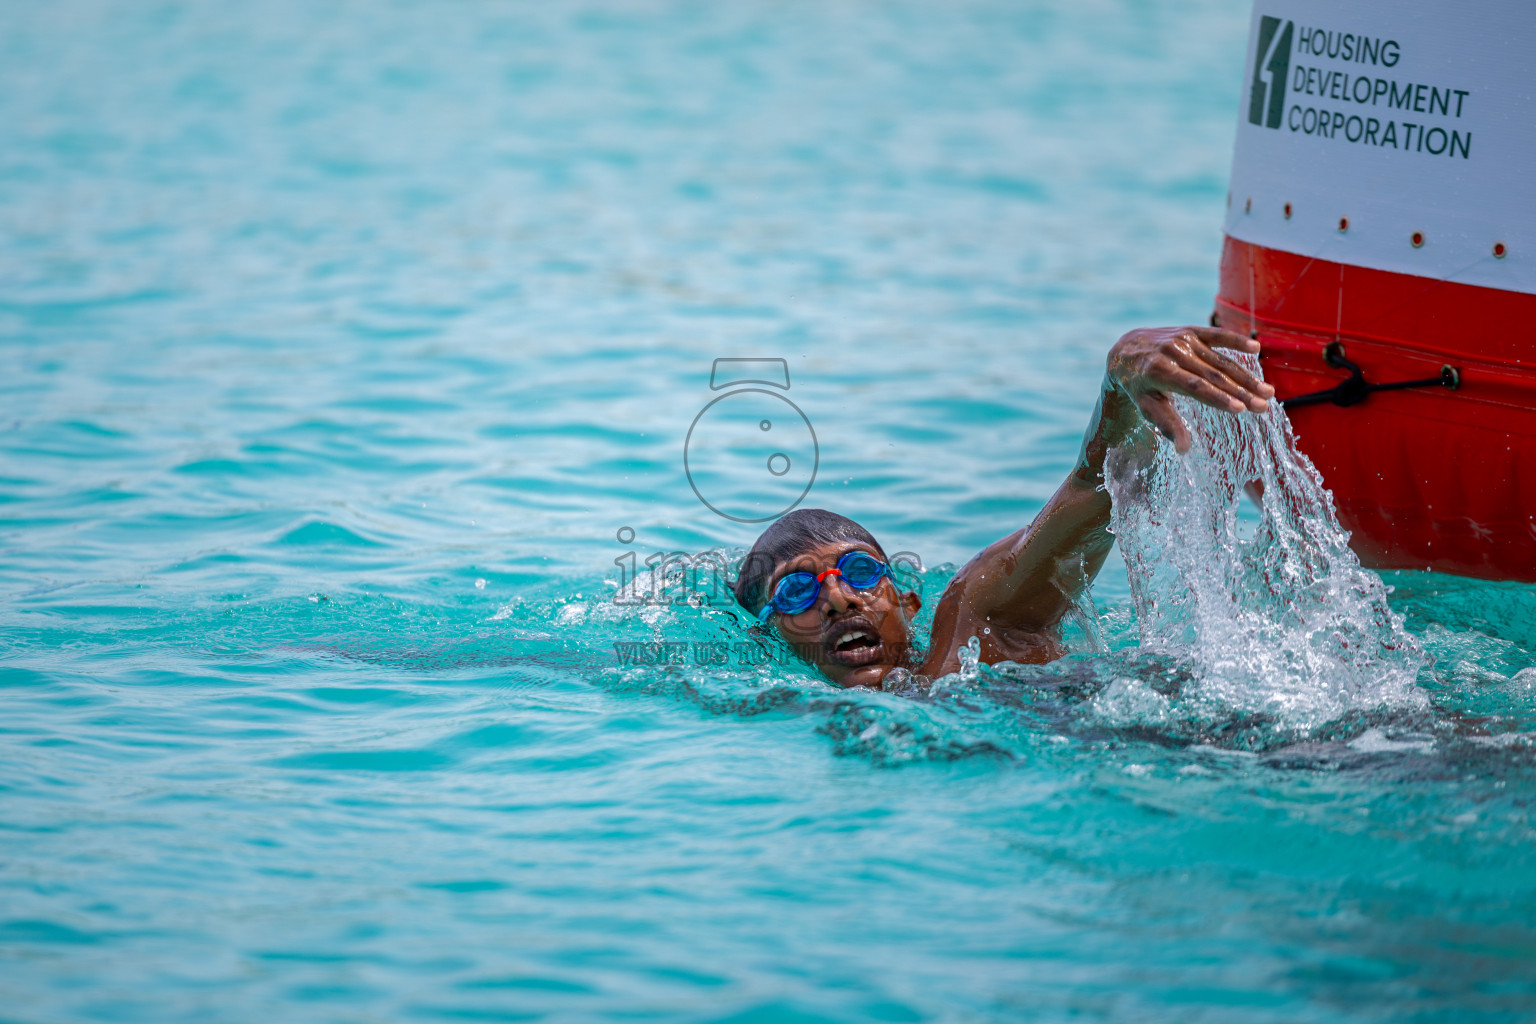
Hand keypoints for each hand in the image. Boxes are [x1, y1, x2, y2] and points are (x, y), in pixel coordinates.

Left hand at [1106, 326, 1274, 452]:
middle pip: (1212, 375)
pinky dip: (1235, 340)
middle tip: (1263, 406)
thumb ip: (1166, 424)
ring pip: (1219, 360)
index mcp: (1159, 372)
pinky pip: (1216, 335)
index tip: (1240, 409)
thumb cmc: (1139, 386)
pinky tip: (1256, 349)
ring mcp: (1182, 340)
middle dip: (1240, 392)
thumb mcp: (1146, 406)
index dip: (1217, 398)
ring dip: (1245, 376)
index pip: (1194, 387)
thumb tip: (1184, 450)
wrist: (1127, 350)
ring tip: (1267, 392)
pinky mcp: (1190, 331)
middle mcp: (1172, 352)